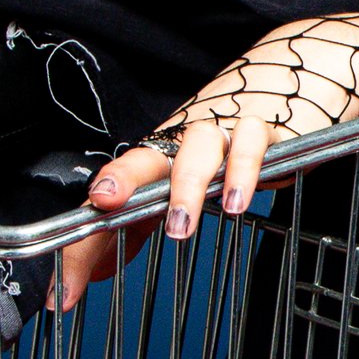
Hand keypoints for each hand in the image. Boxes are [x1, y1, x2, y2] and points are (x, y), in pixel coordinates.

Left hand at [49, 11, 358, 309]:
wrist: (291, 79)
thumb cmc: (226, 147)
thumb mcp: (175, 193)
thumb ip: (132, 234)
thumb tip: (84, 279)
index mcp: (156, 158)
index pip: (114, 194)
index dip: (88, 236)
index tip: (68, 278)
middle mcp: (182, 141)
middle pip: (144, 157)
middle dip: (122, 180)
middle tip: (104, 205)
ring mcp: (222, 131)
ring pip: (197, 150)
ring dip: (186, 187)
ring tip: (181, 227)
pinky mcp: (264, 129)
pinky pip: (251, 144)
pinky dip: (242, 172)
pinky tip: (238, 202)